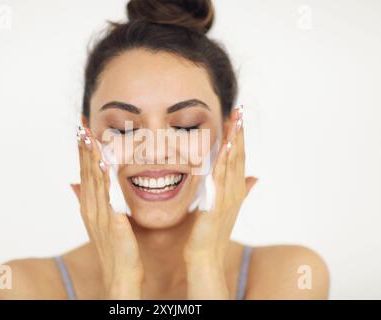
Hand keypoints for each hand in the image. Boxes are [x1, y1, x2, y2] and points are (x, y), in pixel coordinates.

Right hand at [71, 126, 142, 298]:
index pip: (84, 173)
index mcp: (89, 205)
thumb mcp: (97, 220)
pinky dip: (106, 179)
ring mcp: (100, 214)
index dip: (82, 152)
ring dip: (91, 158)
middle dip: (83, 148)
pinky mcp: (113, 221)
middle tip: (81, 126)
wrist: (120, 272)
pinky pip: (109, 196)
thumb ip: (89, 200)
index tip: (81, 131)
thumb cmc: (113, 246)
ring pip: (94, 180)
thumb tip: (73, 183)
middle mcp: (90, 207)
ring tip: (90, 137)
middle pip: (86, 172)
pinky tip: (107, 164)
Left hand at [183, 106, 257, 298]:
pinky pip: (221, 179)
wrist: (206, 255)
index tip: (239, 118)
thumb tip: (255, 177)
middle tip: (240, 110)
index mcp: (235, 190)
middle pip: (239, 156)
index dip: (240, 138)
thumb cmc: (213, 232)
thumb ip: (240, 190)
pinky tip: (226, 147)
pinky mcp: (217, 203)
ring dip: (235, 141)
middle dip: (240, 133)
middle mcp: (234, 191)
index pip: (239, 158)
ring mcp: (227, 197)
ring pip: (232, 163)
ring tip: (236, 120)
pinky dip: (224, 162)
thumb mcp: (227, 207)